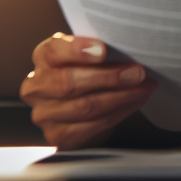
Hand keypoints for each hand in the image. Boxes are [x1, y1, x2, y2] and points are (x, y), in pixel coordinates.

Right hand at [20, 33, 156, 148]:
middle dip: (110, 77)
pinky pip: (93, 125)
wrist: (78, 104)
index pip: (54, 50)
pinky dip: (120, 112)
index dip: (78, 49)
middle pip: (70, 82)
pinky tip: (136, 102)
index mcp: (43, 57)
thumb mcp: (87, 52)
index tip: (103, 49)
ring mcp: (45, 114)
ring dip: (121, 96)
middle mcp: (37, 86)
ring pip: (85, 106)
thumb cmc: (86, 68)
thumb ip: (97, 47)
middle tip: (138, 72)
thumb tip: (126, 43)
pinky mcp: (58, 136)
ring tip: (143, 87)